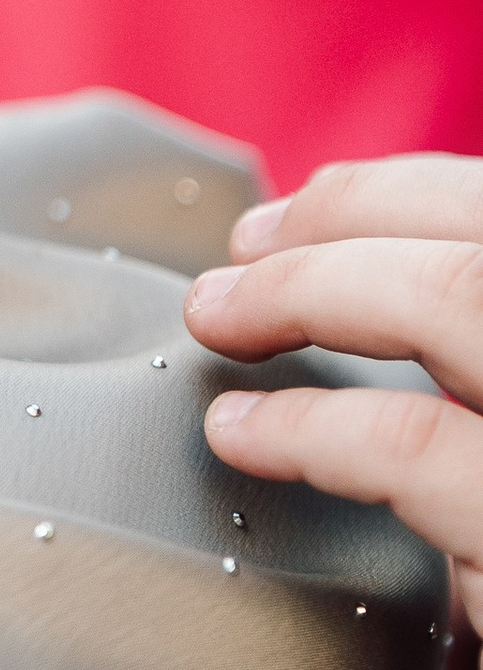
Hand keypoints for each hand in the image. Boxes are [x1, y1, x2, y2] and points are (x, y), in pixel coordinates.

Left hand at [185, 157, 482, 640]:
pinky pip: (423, 451)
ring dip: (315, 290)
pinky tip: (244, 435)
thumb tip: (346, 318)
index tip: (299, 208)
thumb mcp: (482, 474)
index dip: (407, 195)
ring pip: (460, 302)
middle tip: (236, 250)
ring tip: (214, 319)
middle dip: (352, 217)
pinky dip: (318, 429)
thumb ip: (469, 395)